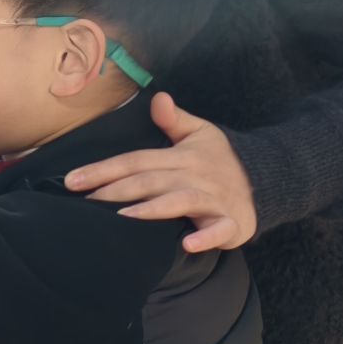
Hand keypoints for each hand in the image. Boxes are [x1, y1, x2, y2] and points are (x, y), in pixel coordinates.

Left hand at [65, 91, 257, 251]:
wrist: (270, 178)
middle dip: (115, 190)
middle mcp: (194, 176)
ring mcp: (214, 199)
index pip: (136, 160)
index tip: (72, 180)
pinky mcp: (232, 222)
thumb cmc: (224, 158)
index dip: (104, 169)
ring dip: (153, 210)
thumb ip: (175, 120)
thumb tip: (157, 97)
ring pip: (179, 202)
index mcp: (181, 156)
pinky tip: (188, 245)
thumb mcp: (202, 133)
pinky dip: (206, 237)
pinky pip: (220, 230)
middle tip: (84, 202)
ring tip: (124, 218)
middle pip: (150, 181)